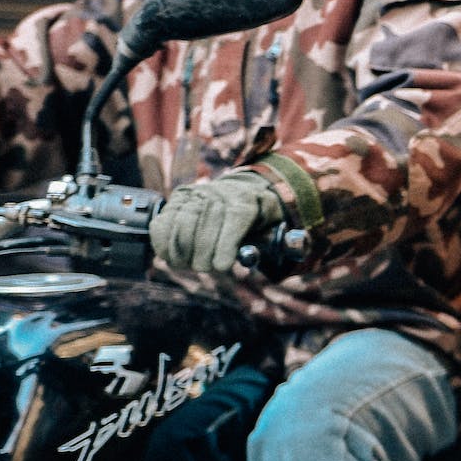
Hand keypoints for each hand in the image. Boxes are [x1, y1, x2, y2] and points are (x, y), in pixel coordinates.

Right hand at [150, 170, 284, 273]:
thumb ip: (287, 239)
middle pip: (205, 224)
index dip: (226, 244)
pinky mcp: (178, 200)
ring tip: (190, 264)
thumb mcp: (277, 226)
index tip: (223, 266)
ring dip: (183, 251)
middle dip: (204, 253)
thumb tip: (297, 245)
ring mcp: (196, 194)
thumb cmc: (260, 218)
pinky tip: (172, 256)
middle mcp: (219, 192)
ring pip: (181, 224)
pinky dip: (164, 243)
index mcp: (247, 199)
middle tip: (207, 267)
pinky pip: (163, 222)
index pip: (235, 218)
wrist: (241, 193)